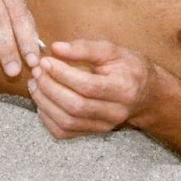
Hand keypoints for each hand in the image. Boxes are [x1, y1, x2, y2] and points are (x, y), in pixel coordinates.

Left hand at [27, 39, 152, 139]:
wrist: (145, 94)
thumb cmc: (128, 68)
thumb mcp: (112, 51)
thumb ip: (85, 48)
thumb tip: (56, 48)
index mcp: (123, 89)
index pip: (88, 86)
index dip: (63, 74)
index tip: (46, 61)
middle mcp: (115, 112)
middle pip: (76, 106)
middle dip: (50, 87)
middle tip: (37, 71)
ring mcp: (104, 126)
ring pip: (67, 122)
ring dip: (44, 102)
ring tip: (35, 84)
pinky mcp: (93, 132)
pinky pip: (64, 132)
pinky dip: (47, 118)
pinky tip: (42, 101)